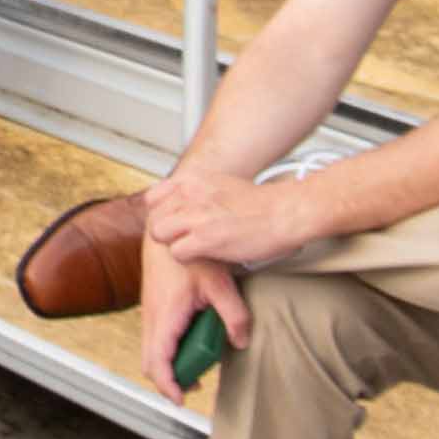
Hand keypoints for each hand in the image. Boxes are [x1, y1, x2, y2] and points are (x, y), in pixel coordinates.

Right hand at [136, 237, 246, 403]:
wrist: (167, 228)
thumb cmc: (191, 254)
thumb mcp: (220, 284)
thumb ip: (234, 315)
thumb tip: (240, 342)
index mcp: (166, 316)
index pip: (158, 362)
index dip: (168, 386)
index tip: (182, 399)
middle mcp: (152, 317)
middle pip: (150, 363)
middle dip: (170, 380)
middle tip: (195, 385)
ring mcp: (149, 312)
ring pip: (151, 351)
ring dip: (171, 364)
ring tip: (199, 362)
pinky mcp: (152, 306)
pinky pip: (155, 338)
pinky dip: (169, 349)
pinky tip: (192, 339)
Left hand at [142, 165, 330, 276]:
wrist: (285, 212)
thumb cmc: (260, 204)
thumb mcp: (220, 184)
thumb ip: (198, 192)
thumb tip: (181, 203)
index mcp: (193, 179)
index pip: (153, 198)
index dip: (163, 214)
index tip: (175, 223)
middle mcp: (189, 193)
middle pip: (155, 218)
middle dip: (167, 231)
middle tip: (186, 239)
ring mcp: (195, 215)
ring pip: (160, 234)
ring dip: (174, 244)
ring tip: (195, 247)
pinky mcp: (204, 238)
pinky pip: (177, 252)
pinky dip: (188, 258)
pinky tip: (205, 255)